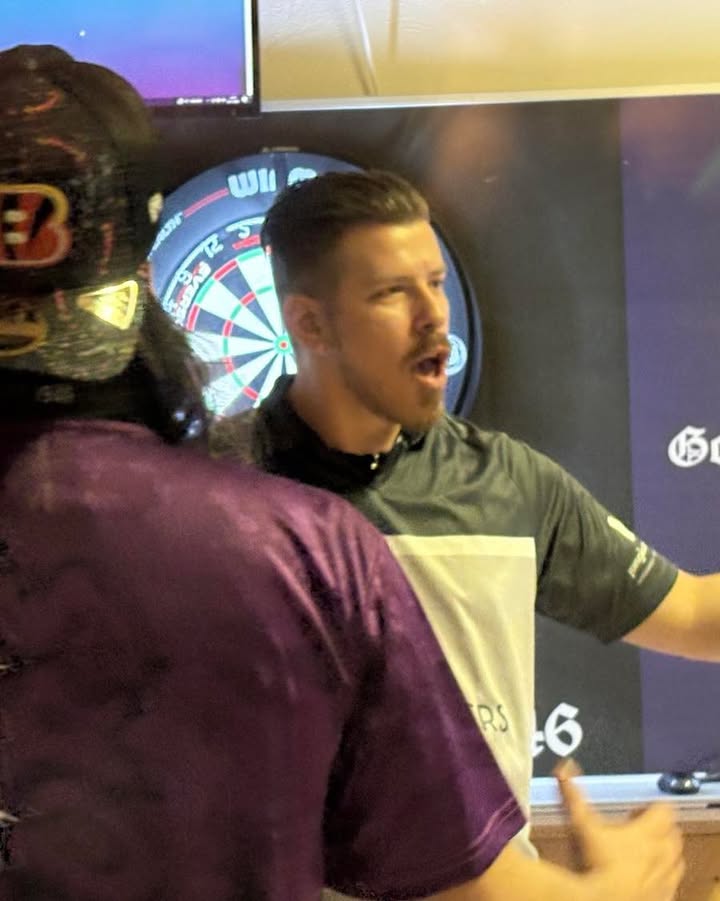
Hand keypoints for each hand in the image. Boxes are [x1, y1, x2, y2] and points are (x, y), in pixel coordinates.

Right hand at [555, 759, 684, 900]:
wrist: (603, 900)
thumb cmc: (597, 864)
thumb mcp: (582, 825)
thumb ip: (574, 796)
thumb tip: (564, 770)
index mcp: (648, 830)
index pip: (665, 808)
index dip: (651, 806)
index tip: (636, 811)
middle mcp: (662, 852)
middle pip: (673, 832)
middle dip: (660, 829)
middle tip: (638, 830)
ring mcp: (665, 876)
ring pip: (676, 859)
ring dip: (664, 854)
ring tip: (641, 854)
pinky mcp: (663, 896)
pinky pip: (671, 884)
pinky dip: (661, 878)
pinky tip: (641, 878)